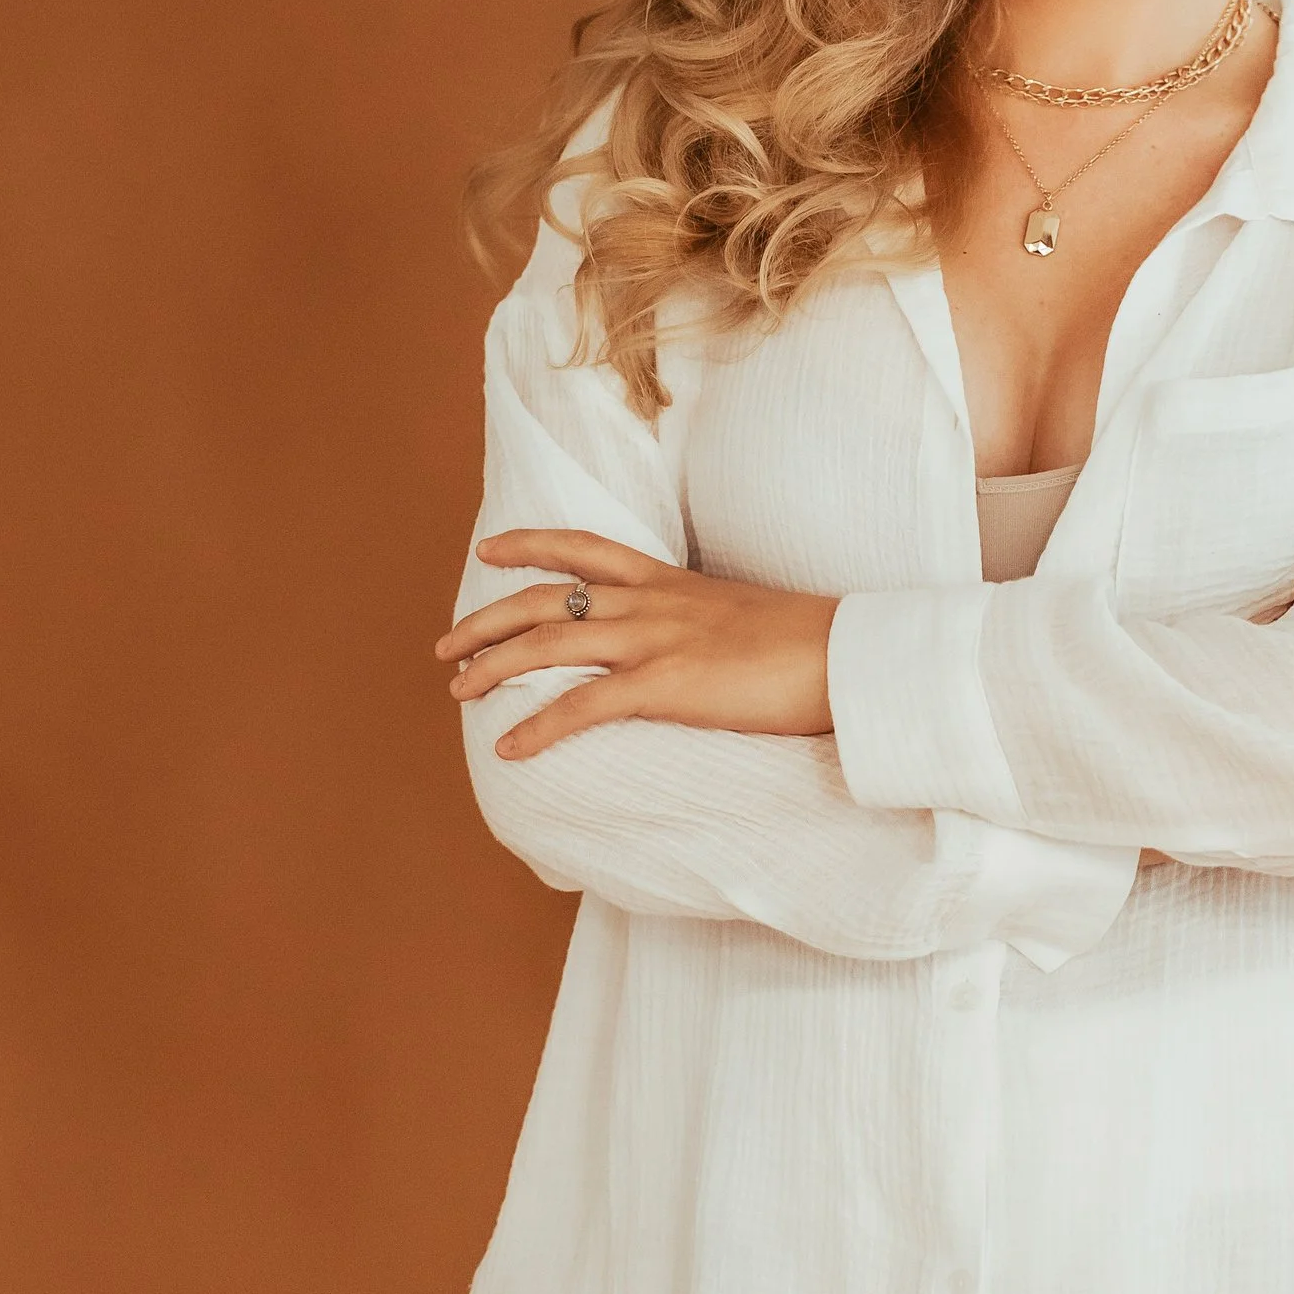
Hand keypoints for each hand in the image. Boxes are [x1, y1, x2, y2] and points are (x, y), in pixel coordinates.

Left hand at [437, 530, 837, 752]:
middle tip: (445, 647)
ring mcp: (656, 639)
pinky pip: (583, 704)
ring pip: (550, 642)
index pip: (585, 547)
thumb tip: (689, 649)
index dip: (529, 545)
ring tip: (458, 692)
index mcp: (670, 581)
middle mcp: (652, 601)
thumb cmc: (809, 644)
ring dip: (493, 667)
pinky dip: (537, 727)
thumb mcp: (742, 616)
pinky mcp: (666, 684)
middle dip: (486, 620)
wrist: (847, 655)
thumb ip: (701, 623)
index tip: (488, 550)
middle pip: (546, 595)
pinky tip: (508, 749)